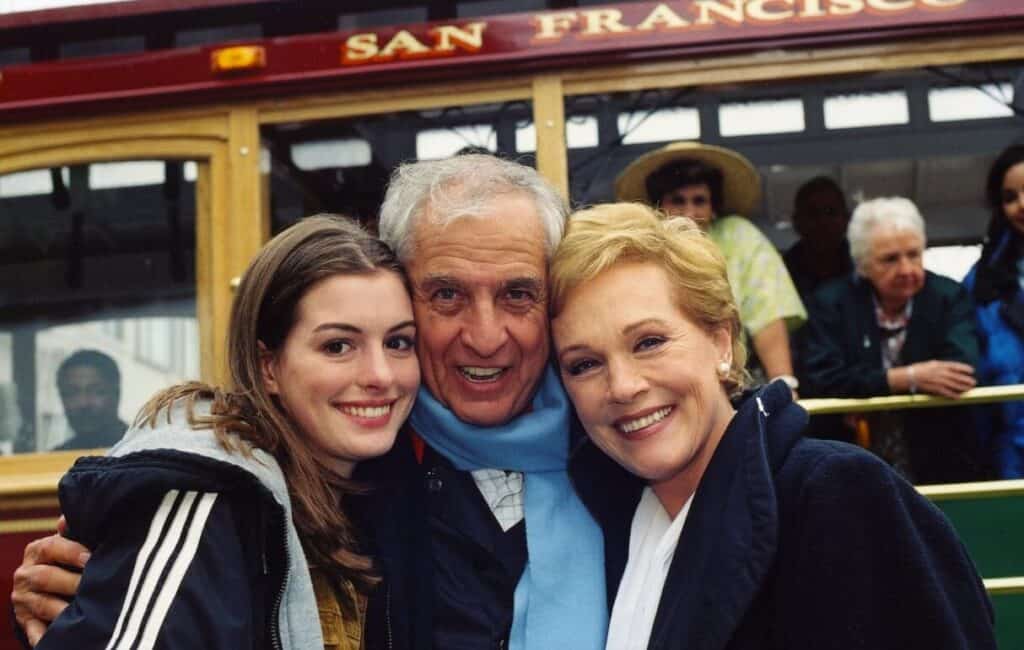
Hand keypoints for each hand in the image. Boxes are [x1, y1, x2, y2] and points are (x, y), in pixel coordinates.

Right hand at [12, 519, 88, 646]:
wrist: (47, 584)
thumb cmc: (69, 557)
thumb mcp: (68, 542)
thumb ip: (73, 530)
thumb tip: (66, 520)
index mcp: (37, 551)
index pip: (51, 547)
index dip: (72, 552)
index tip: (91, 558)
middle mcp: (26, 574)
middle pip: (46, 578)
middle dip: (72, 582)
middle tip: (95, 586)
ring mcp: (24, 599)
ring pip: (44, 605)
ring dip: (64, 609)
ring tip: (86, 610)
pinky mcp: (26, 621)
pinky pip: (35, 631)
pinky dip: (45, 637)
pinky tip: (59, 637)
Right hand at [910, 360, 975, 398]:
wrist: (908, 376)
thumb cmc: (918, 369)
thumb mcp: (931, 364)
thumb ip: (941, 365)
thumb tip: (951, 368)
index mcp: (939, 365)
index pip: (955, 366)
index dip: (964, 368)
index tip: (971, 370)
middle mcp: (940, 372)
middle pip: (956, 376)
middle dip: (966, 379)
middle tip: (973, 382)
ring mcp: (937, 380)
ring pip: (953, 385)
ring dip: (962, 387)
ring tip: (969, 389)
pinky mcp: (934, 388)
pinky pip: (946, 392)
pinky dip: (952, 395)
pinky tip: (958, 397)